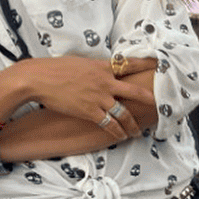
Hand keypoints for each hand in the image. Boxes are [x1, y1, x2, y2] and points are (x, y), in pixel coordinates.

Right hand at [17, 55, 156, 140]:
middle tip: (159, 105)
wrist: (39, 79)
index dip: (146, 64)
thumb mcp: (80, 63)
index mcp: (102, 66)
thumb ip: (95, 68)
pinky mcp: (90, 111)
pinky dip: (117, 131)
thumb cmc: (55, 69)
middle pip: (135, 91)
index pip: (129, 64)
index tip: (159, 65)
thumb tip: (102, 71)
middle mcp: (105, 82)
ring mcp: (99, 97)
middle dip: (149, 100)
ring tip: (137, 131)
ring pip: (124, 113)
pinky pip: (110, 124)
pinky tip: (122, 136)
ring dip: (132, 124)